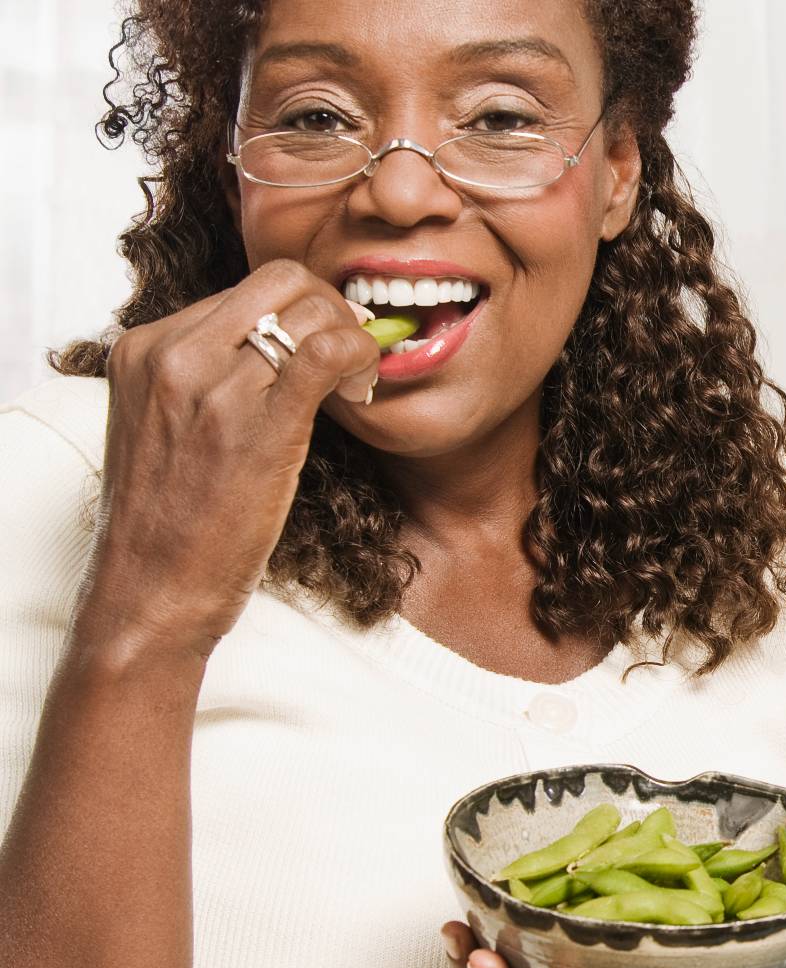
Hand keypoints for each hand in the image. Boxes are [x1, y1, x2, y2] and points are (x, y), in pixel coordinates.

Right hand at [85, 258, 380, 656]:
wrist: (151, 588)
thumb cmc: (170, 518)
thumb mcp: (165, 424)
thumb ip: (205, 376)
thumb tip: (279, 345)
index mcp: (144, 347)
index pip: (246, 289)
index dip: (301, 313)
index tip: (322, 348)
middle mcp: (171, 352)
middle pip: (282, 281)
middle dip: (333, 309)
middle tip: (350, 357)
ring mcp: (211, 384)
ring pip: (312, 310)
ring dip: (352, 339)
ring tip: (353, 385)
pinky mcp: (256, 421)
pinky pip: (328, 349)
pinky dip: (361, 356)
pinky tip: (361, 390)